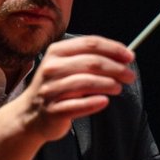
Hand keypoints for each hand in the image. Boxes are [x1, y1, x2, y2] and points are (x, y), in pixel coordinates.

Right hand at [8, 36, 135, 141]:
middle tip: (130, 76)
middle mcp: (51, 68)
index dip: (113, 49)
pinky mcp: (53, 110)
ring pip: (86, 82)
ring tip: (119, 88)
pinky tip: (104, 101)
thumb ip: (89, 59)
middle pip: (91, 62)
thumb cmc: (56, 88)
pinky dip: (94, 103)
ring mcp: (50, 89)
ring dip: (108, 85)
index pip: (90, 43)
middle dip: (116, 68)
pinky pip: (78, 105)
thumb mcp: (66, 67)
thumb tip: (124, 57)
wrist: (30, 115)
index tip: (130, 57)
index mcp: (56, 52)